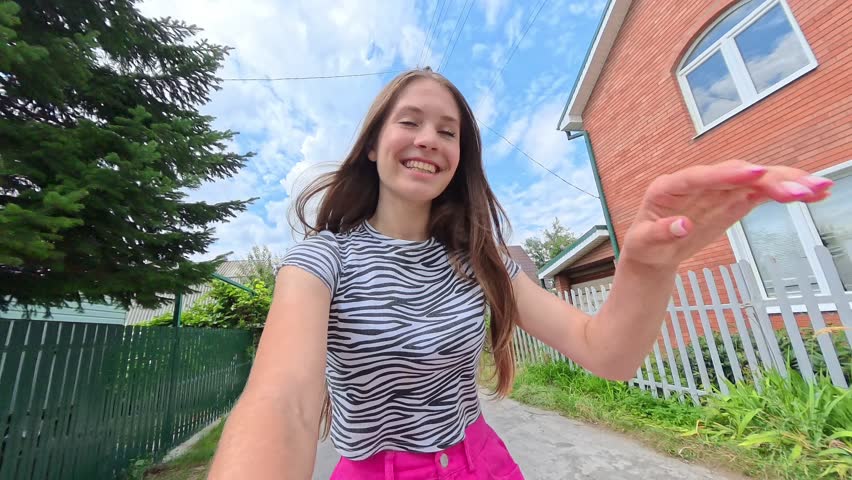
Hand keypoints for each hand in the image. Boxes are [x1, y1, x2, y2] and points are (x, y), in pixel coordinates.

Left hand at [619, 160, 832, 269]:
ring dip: (786, 182)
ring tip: (819, 189)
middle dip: (769, 179)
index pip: (699, 177)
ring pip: (753, 180)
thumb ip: (660, 234)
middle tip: (801, 188)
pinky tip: (812, 193)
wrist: (652, 251)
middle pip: (735, 175)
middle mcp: (696, 183)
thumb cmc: (644, 246)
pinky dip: (784, 192)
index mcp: (668, 188)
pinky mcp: (731, 200)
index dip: (726, 174)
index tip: (754, 172)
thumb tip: (682, 226)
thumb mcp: (642, 244)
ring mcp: (716, 190)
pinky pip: (760, 193)